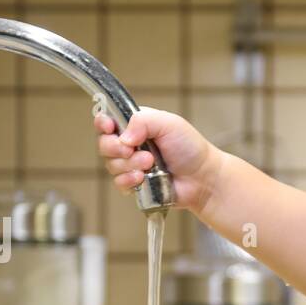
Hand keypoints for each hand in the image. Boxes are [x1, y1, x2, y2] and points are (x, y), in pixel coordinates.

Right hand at [93, 106, 224, 214]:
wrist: (203, 178)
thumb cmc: (190, 148)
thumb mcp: (168, 123)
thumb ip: (143, 121)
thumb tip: (123, 137)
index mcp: (136, 125)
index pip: (107, 120)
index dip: (103, 123)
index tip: (109, 127)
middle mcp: (130, 144)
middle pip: (104, 144)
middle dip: (117, 148)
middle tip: (135, 149)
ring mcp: (131, 165)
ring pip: (111, 165)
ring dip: (130, 164)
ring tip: (150, 164)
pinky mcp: (135, 184)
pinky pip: (118, 183)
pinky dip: (128, 180)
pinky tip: (142, 179)